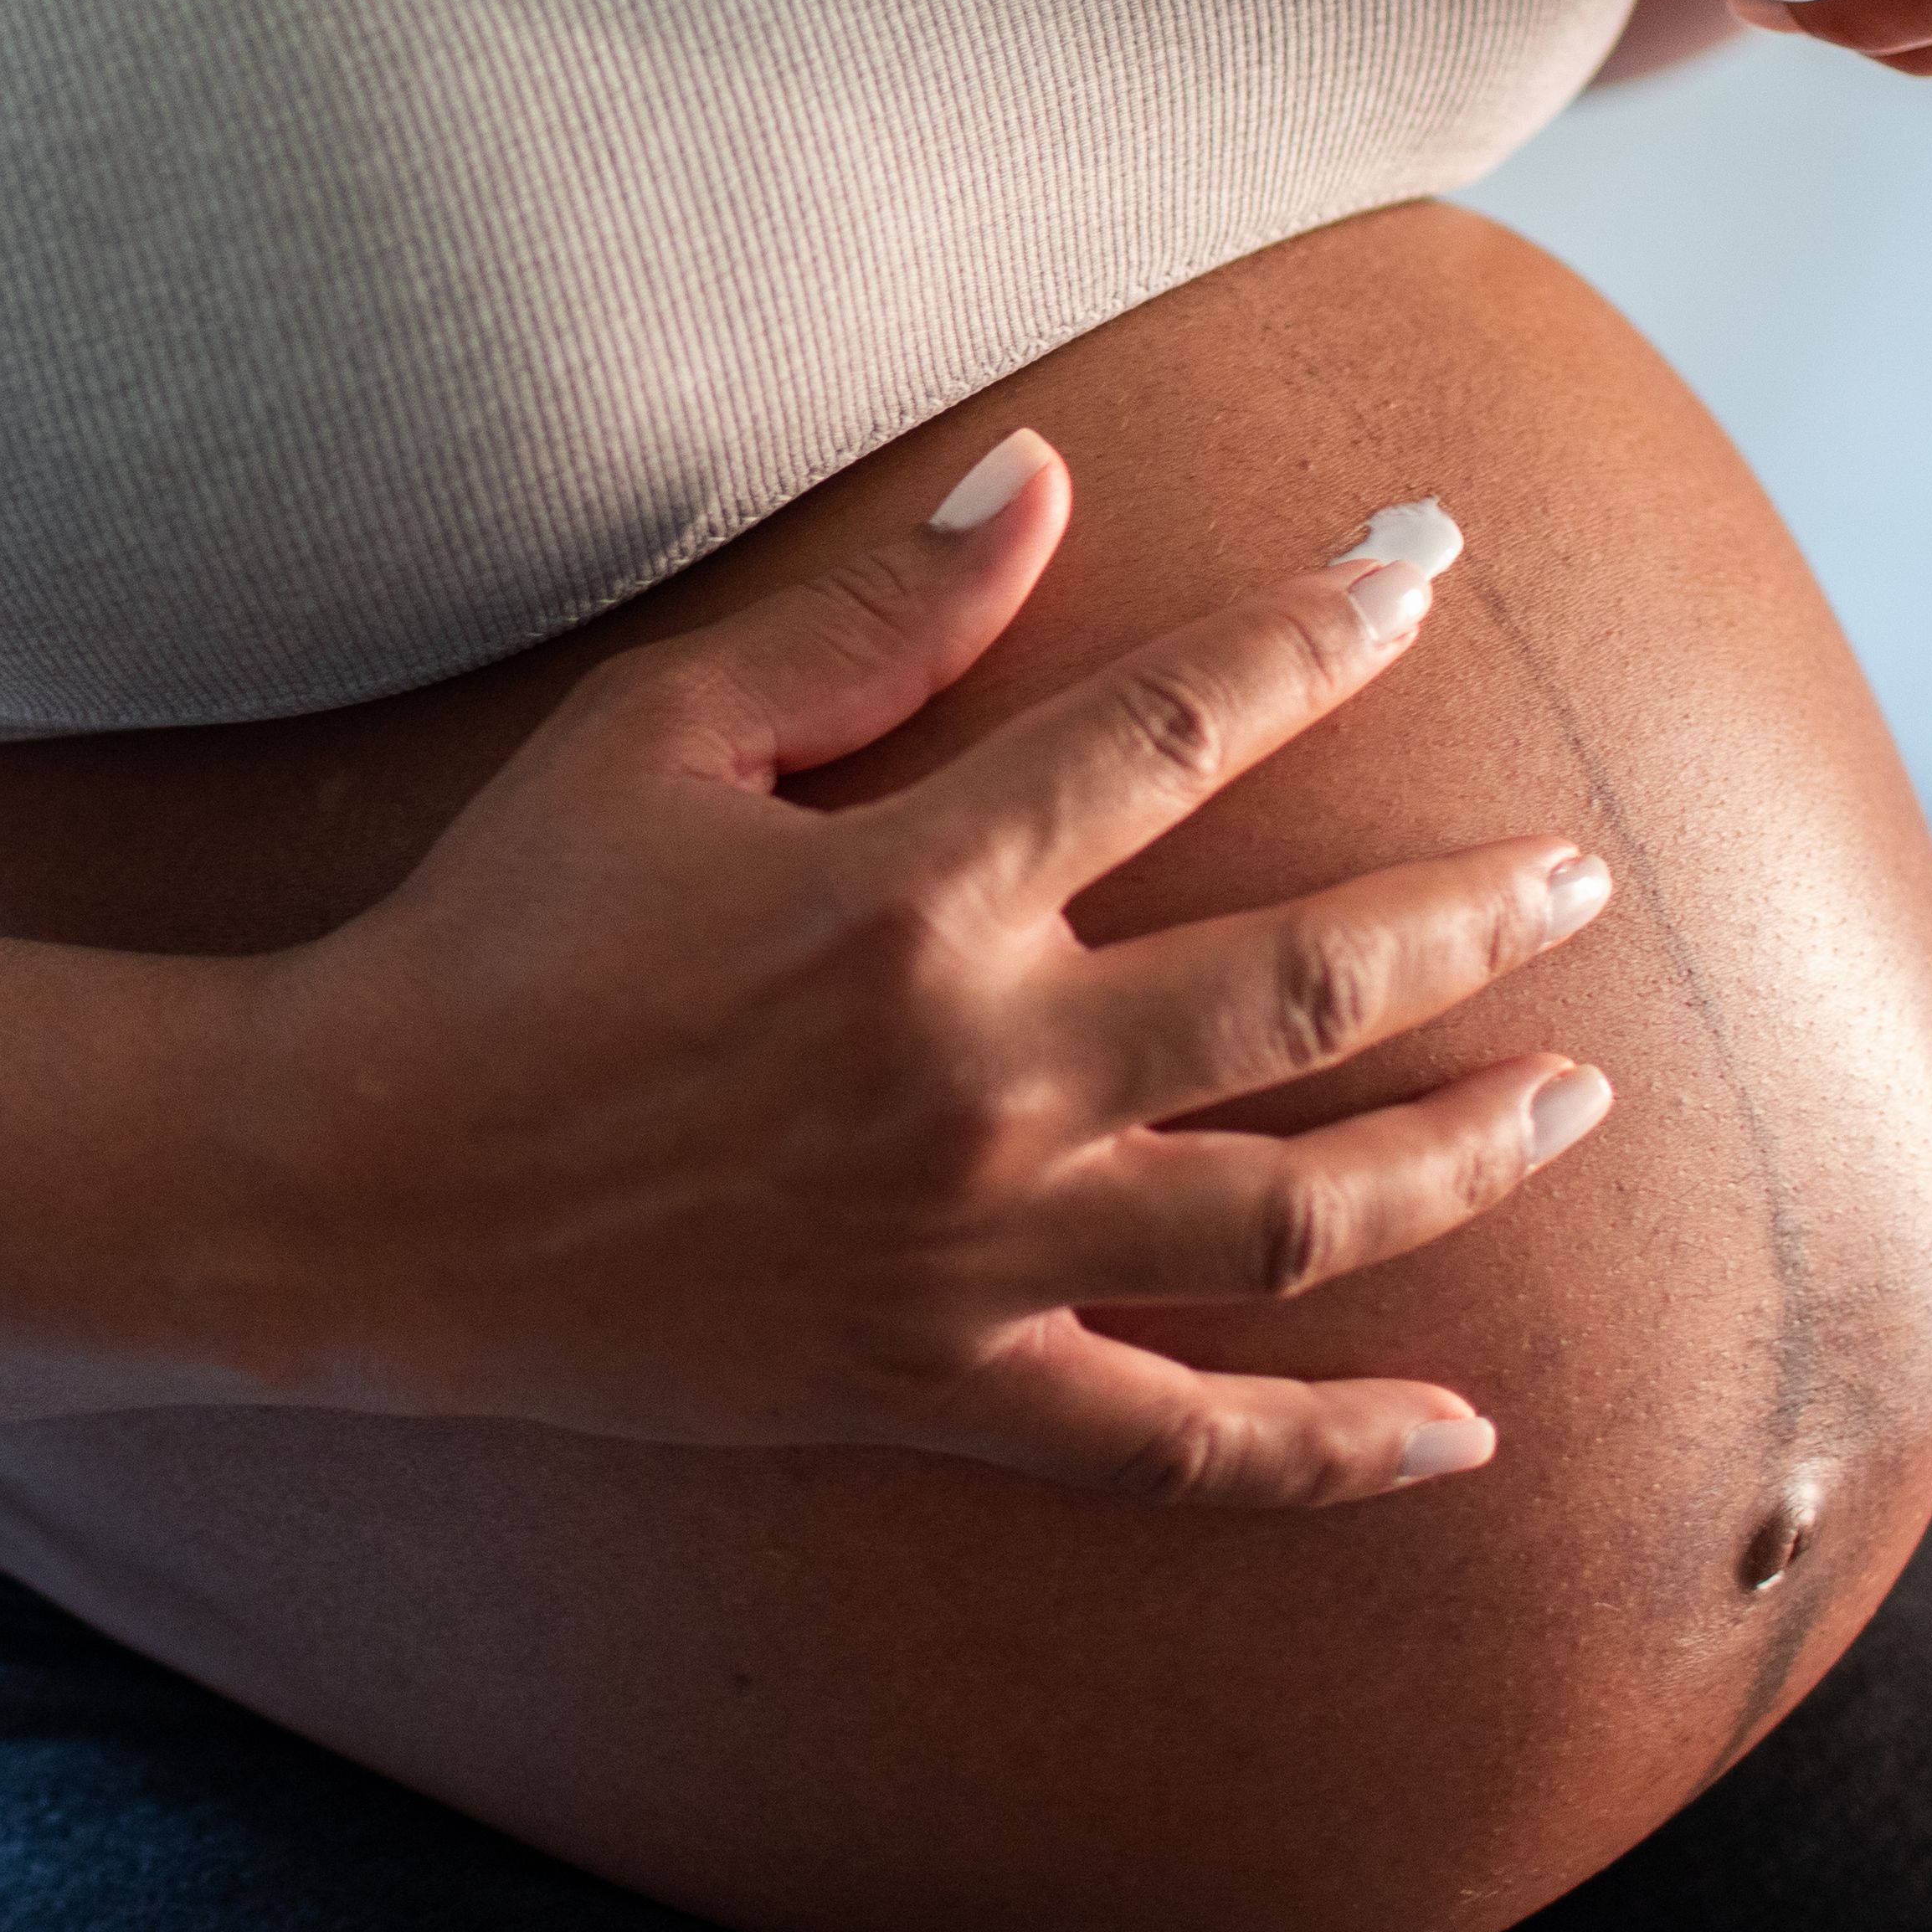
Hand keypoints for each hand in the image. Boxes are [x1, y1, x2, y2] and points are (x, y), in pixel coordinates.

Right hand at [219, 432, 1615, 1507]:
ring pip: (1294, 1212)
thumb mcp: (660, 734)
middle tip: (1577, 872)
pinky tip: (1463, 1430)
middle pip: (1302, 987)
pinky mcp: (940, 1388)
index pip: (1181, 730)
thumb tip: (1043, 480)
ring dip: (1462, 1152)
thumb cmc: (494, 933)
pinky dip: (1332, 1451)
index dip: (1323, 636)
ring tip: (1577, 1097)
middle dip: (1470, 916)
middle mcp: (982, 1074)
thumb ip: (874, 622)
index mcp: (914, 888)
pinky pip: (1179, 1445)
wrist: (354, 1192)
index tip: (1426, 572)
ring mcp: (976, 1249)